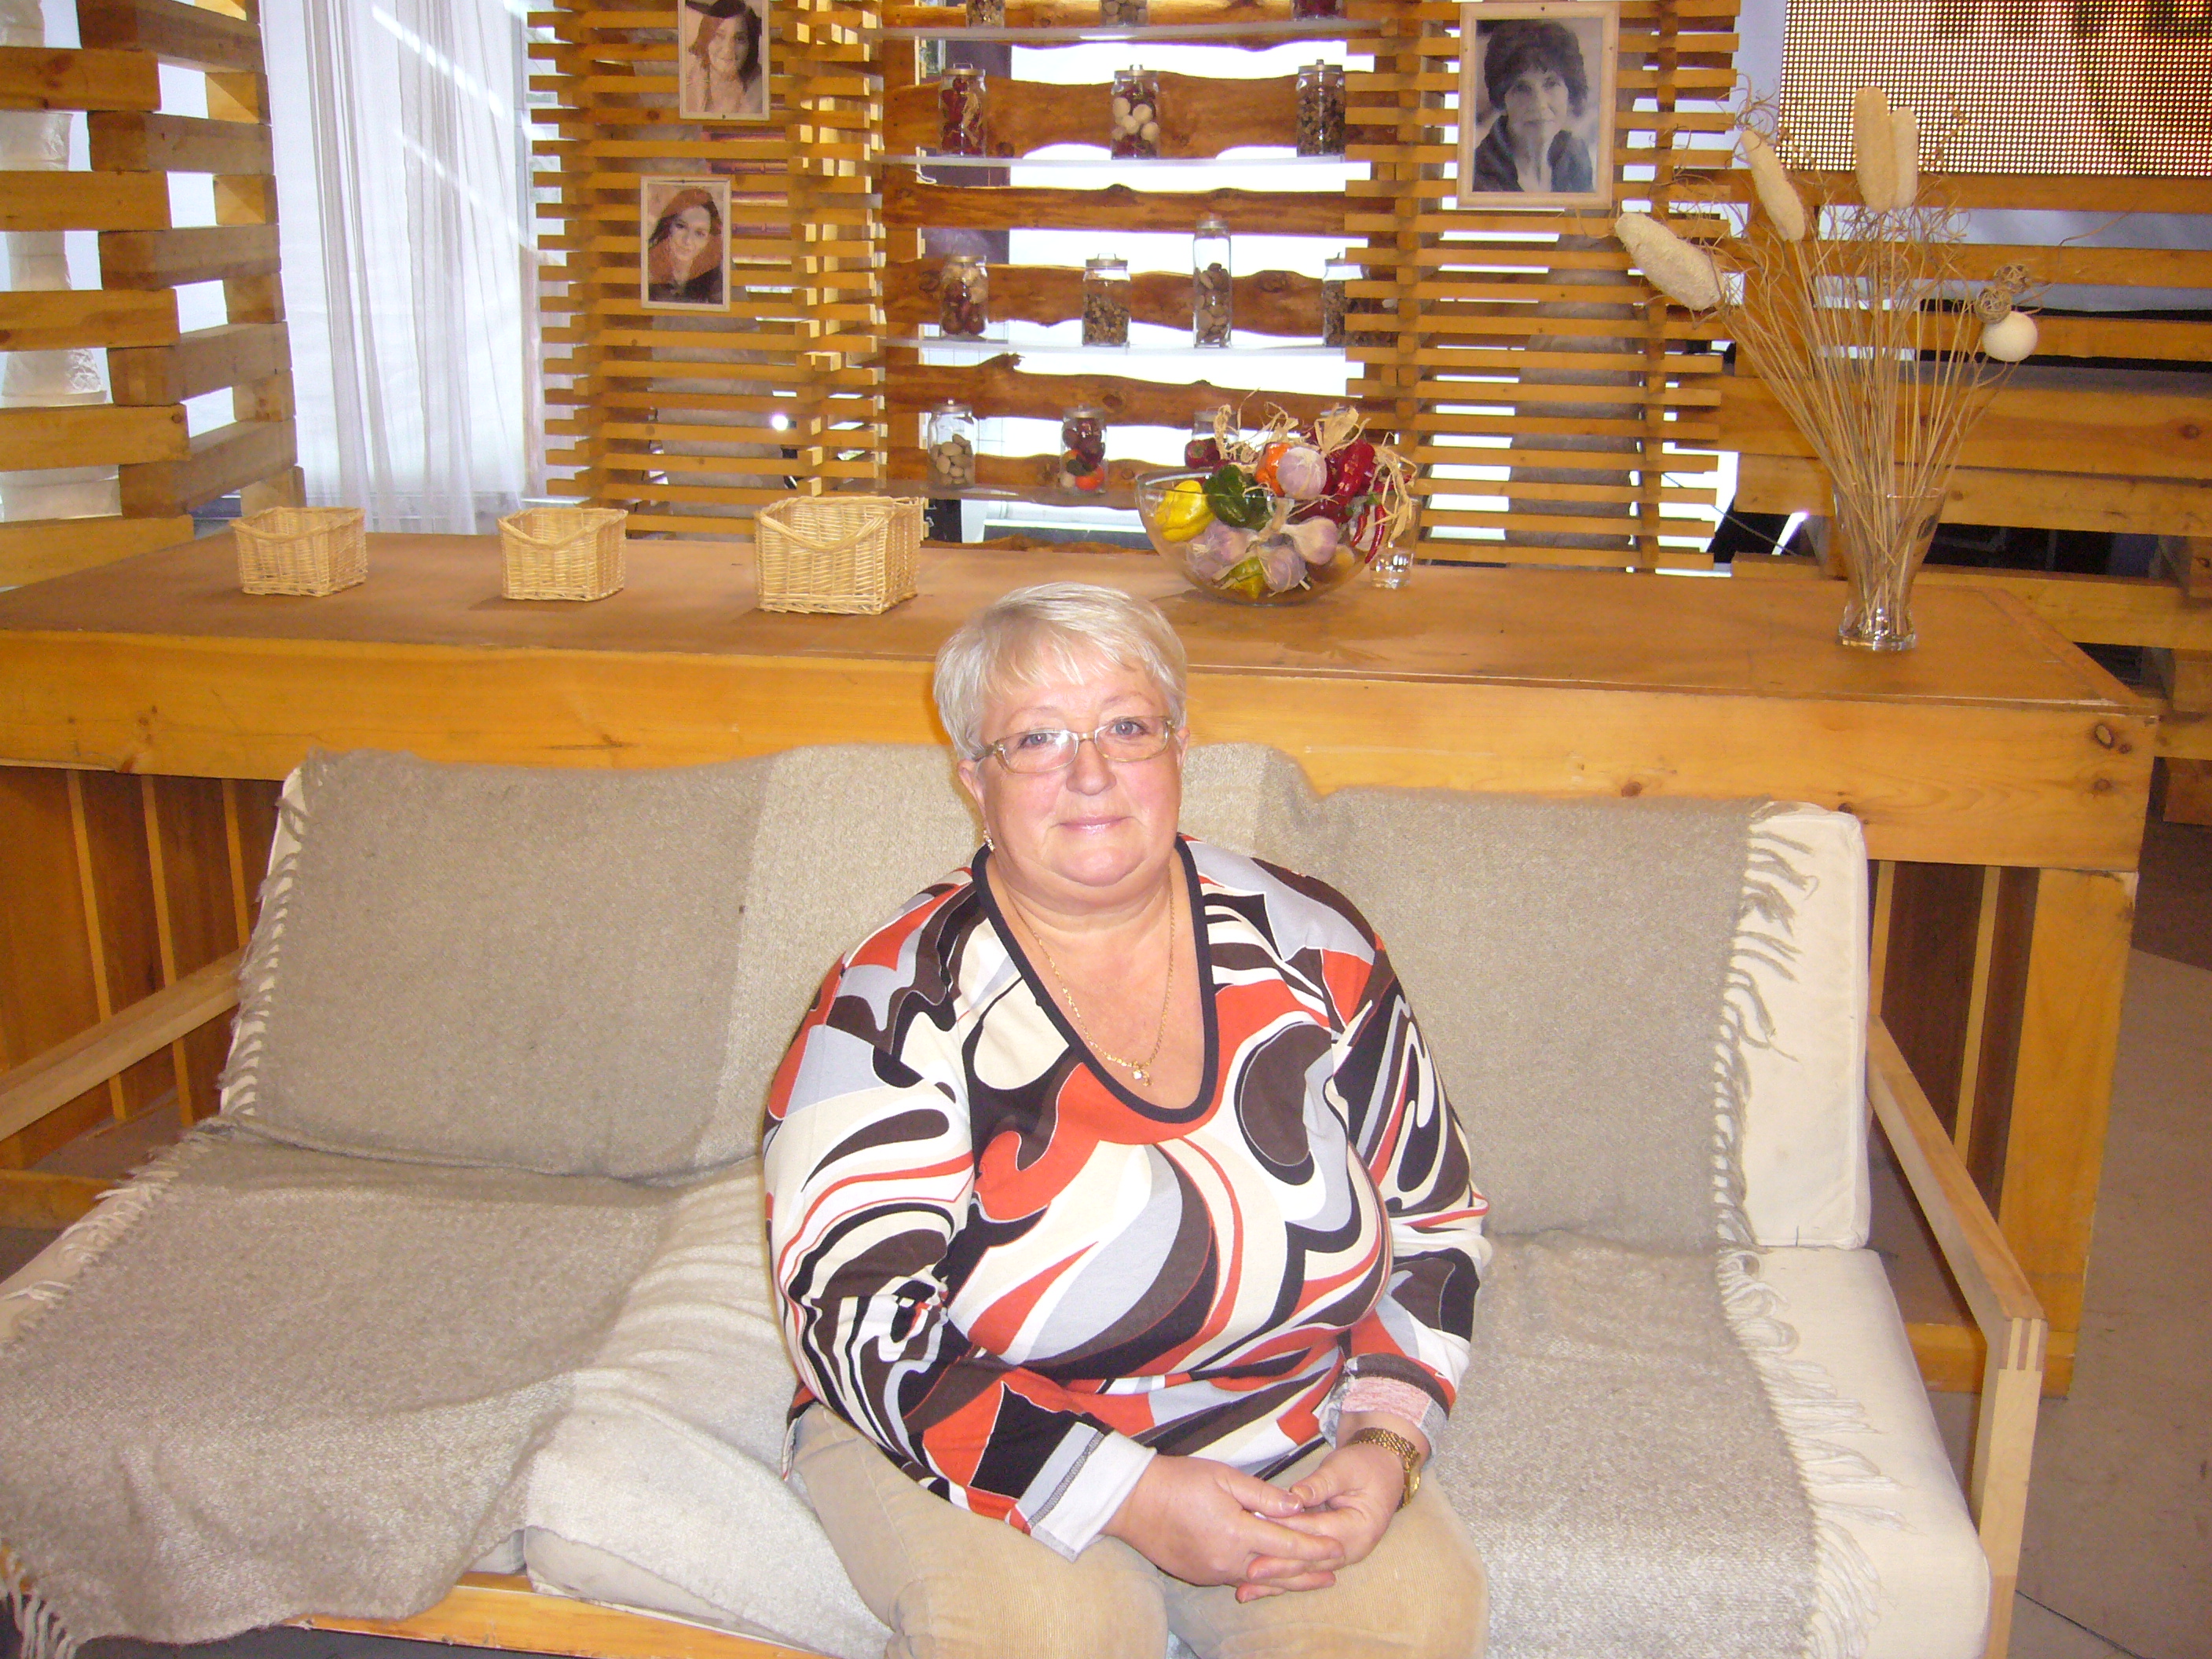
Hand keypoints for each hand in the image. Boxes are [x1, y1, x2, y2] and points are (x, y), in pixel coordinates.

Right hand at [1105, 1454, 1346, 1591]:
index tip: (1338, 1548)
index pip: (1287, 1545)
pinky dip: (1260, 1579)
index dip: (1315, 1547)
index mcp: (1237, 1532)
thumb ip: (1262, 1494)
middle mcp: (1228, 1560)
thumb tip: (1297, 1504)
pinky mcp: (1201, 1577)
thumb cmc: (1178, 1481)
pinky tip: (1272, 1578)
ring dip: (1288, 1581)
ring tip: (1312, 1581)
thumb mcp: (1223, 1476)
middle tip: (1334, 1573)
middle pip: (1279, 1571)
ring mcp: (1213, 1572)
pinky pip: (1238, 1580)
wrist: (1133, 1502)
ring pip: (1260, 1580)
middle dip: (1309, 1573)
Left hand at [1237, 1427, 1411, 1600]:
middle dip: (1278, 1566)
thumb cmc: (1364, 1466)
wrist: (1382, 1472)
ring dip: (1276, 1580)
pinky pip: (1304, 1567)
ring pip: (1305, 1570)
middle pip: (1310, 1561)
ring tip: (1246, 1591)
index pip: (1316, 1531)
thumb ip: (1320, 1484)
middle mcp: (1351, 1550)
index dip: (1287, 1531)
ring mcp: (1341, 1556)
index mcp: (1358, 1528)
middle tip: (1250, 1572)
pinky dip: (1281, 1577)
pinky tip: (1257, 1587)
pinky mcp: (1329, 1555)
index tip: (1259, 1529)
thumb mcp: (1344, 1468)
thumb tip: (1294, 1497)